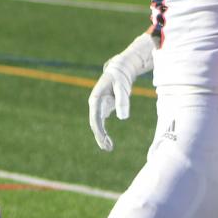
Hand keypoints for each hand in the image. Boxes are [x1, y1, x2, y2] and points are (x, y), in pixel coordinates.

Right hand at [87, 35, 152, 151]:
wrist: (120, 69)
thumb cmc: (120, 76)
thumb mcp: (122, 87)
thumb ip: (122, 101)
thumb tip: (123, 118)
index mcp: (96, 99)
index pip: (95, 118)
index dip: (99, 130)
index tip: (104, 140)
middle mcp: (95, 104)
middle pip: (95, 124)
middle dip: (100, 137)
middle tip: (108, 148)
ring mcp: (99, 107)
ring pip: (98, 125)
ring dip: (102, 137)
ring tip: (109, 148)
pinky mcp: (105, 109)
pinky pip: (102, 124)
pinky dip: (105, 133)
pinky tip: (109, 143)